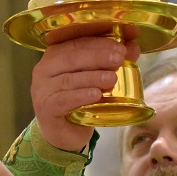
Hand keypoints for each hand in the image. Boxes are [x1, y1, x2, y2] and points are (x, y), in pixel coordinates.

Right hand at [32, 27, 141, 151]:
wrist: (66, 133)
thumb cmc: (80, 101)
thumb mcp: (97, 79)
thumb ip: (112, 62)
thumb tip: (134, 47)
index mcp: (56, 55)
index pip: (77, 43)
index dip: (100, 42)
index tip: (122, 46)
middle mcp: (44, 69)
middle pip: (71, 58)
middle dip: (97, 57)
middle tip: (119, 59)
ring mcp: (42, 89)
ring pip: (68, 79)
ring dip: (92, 77)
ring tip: (112, 79)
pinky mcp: (45, 108)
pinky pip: (63, 100)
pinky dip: (80, 96)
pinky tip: (96, 95)